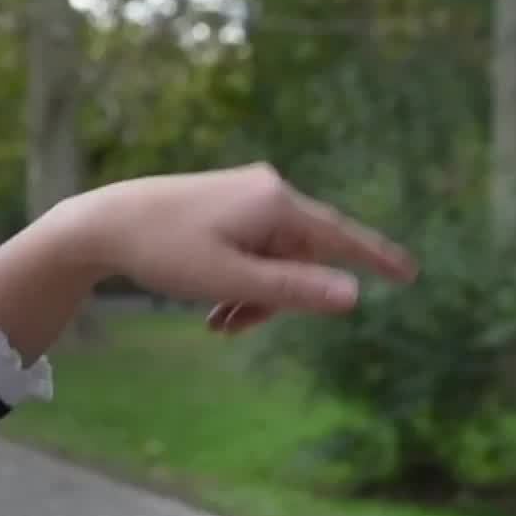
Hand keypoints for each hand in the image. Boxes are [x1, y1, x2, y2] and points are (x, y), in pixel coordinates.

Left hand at [65, 163, 417, 333]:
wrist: (104, 224)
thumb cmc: (164, 250)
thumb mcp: (230, 280)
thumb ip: (293, 290)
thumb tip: (354, 296)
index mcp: (276, 202)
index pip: (341, 237)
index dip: (377, 258)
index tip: (411, 274)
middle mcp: (268, 188)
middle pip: (302, 257)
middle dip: (276, 299)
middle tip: (230, 327)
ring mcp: (247, 193)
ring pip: (275, 259)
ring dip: (254, 296)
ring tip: (217, 323)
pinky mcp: (228, 202)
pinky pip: (254, 249)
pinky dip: (241, 280)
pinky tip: (214, 307)